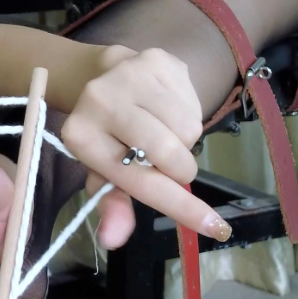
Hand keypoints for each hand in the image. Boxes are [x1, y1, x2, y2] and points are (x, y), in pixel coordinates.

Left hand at [62, 47, 230, 248]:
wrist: (98, 77)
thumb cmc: (104, 134)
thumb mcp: (101, 170)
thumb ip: (112, 204)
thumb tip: (113, 239)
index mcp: (82, 136)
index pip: (139, 181)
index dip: (180, 207)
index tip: (216, 228)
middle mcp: (101, 101)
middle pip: (169, 154)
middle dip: (179, 170)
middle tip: (169, 166)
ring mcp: (130, 74)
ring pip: (188, 129)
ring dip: (184, 141)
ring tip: (162, 132)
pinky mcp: (157, 59)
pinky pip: (194, 103)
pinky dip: (187, 115)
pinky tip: (165, 109)